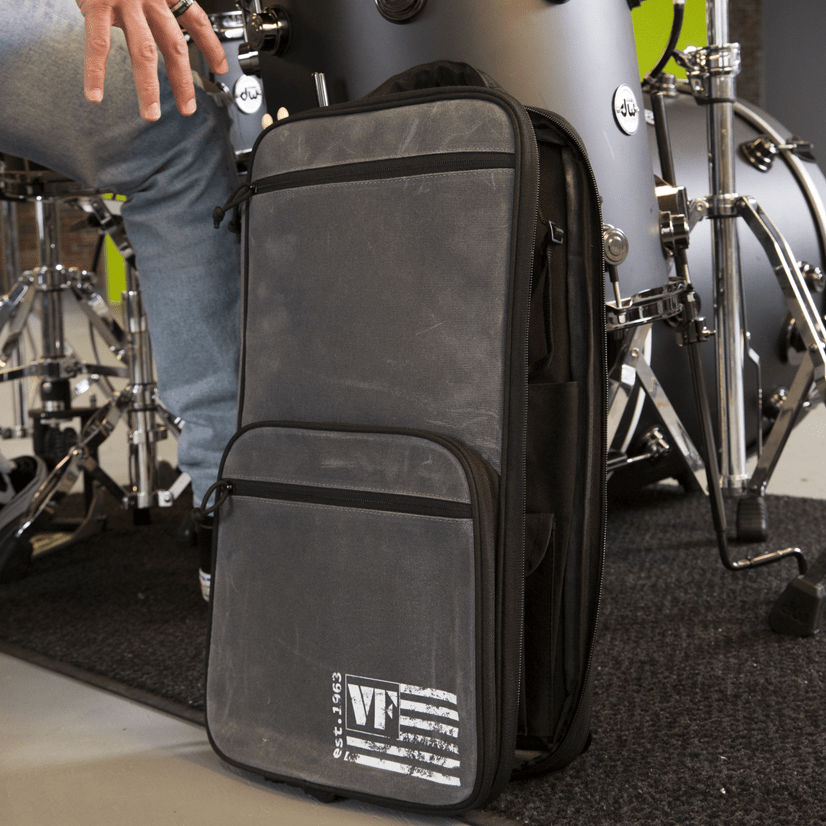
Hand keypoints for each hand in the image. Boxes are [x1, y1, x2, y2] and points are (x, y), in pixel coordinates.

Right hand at [76, 0, 228, 120]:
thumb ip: (153, 6)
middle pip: (174, 45)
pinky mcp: (98, 4)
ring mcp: (125, 2)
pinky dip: (95, 72)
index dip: (211, 45)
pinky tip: (95, 94)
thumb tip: (162, 35)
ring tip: (151, 113)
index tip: (222, 68)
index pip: (196, 20)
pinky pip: (97, 44)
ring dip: (147, 87)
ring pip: (143, 51)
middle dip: (182, 81)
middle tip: (188, 108)